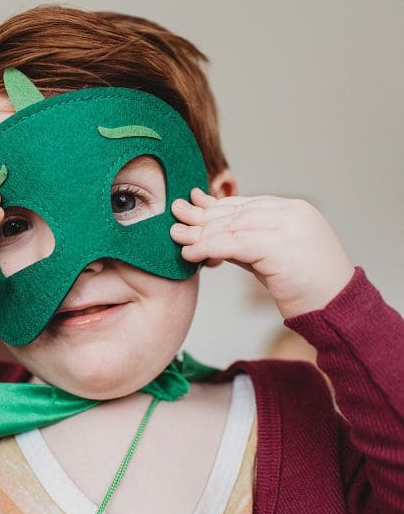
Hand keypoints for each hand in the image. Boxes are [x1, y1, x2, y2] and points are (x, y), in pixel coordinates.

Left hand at [169, 187, 354, 318]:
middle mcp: (292, 212)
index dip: (216, 205)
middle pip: (236, 212)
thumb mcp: (270, 258)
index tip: (193, 204)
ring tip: (176, 236)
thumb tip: (207, 234)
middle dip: (202, 216)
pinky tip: (190, 254)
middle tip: (176, 215)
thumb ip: (244, 242)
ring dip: (200, 232)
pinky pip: (233, 244)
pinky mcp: (280, 246)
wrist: (338, 310)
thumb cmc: (305, 288)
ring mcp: (288, 227)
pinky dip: (207, 248)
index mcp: (294, 210)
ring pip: (232, 226)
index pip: (246, 203)